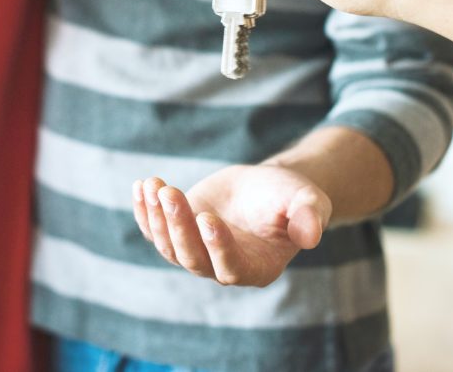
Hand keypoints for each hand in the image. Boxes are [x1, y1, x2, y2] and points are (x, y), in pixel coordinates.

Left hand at [132, 164, 331, 286]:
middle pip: (192, 258)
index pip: (231, 267)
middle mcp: (222, 267)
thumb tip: (311, 235)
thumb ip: (310, 216)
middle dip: (178, 226)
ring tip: (153, 185)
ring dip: (157, 217)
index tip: (207, 217)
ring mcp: (197, 251)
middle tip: (169, 192)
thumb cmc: (291, 197)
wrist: (266, 187)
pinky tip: (140, 186)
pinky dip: (144, 211)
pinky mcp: (179, 233)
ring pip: (169, 245)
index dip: (217, 246)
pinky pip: (154, 230)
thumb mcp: (307, 201)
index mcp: (257, 267)